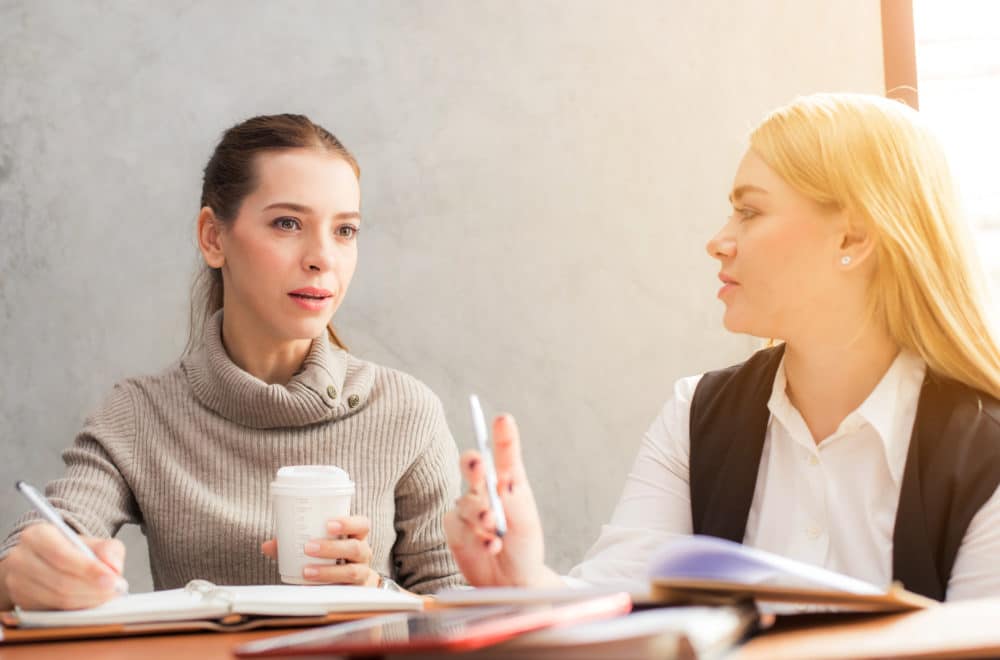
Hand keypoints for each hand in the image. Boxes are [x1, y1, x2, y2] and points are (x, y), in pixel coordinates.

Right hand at [0, 522, 126, 609]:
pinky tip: (92, 602)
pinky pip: (52, 610)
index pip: (62, 556)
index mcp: (37, 536)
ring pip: (57, 598)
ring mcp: (17, 582)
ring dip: (87, 600)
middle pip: (60, 581)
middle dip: (92, 589)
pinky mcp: (21, 601)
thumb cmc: (71, 550)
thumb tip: (113, 568)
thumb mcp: (93, 541)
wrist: (47, 559)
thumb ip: (109, 549)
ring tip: (107, 596)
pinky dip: (77, 609)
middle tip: (114, 590)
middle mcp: (21, 558)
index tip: (112, 579)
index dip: (89, 570)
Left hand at [261, 515, 379, 586]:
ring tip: (306, 571)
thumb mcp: (320, 545)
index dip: (349, 523)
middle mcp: (363, 554)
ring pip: (352, 572)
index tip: (329, 524)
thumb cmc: (333, 557)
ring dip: (328, 571)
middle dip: (332, 548)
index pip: (362, 525)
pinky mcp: (356, 592)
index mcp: (357, 537)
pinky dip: (326, 590)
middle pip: (356, 548)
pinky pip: (345, 592)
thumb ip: (294, 543)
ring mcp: (362, 574)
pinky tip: (310, 589)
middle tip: (309, 548)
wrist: (351, 583)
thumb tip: (267, 546)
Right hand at [443, 414, 561, 586]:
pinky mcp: (454, 527)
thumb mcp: (525, 521)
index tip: (503, 420)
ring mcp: (468, 508)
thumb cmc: (523, 546)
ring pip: (466, 501)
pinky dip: (476, 536)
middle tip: (480, 467)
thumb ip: (513, 500)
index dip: (503, 437)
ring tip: (494, 530)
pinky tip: (490, 546)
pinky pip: (459, 525)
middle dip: (473, 464)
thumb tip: (502, 479)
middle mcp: (485, 490)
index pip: (505, 455)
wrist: (511, 581)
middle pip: (472, 465)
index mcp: (509, 482)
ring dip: (480, 514)